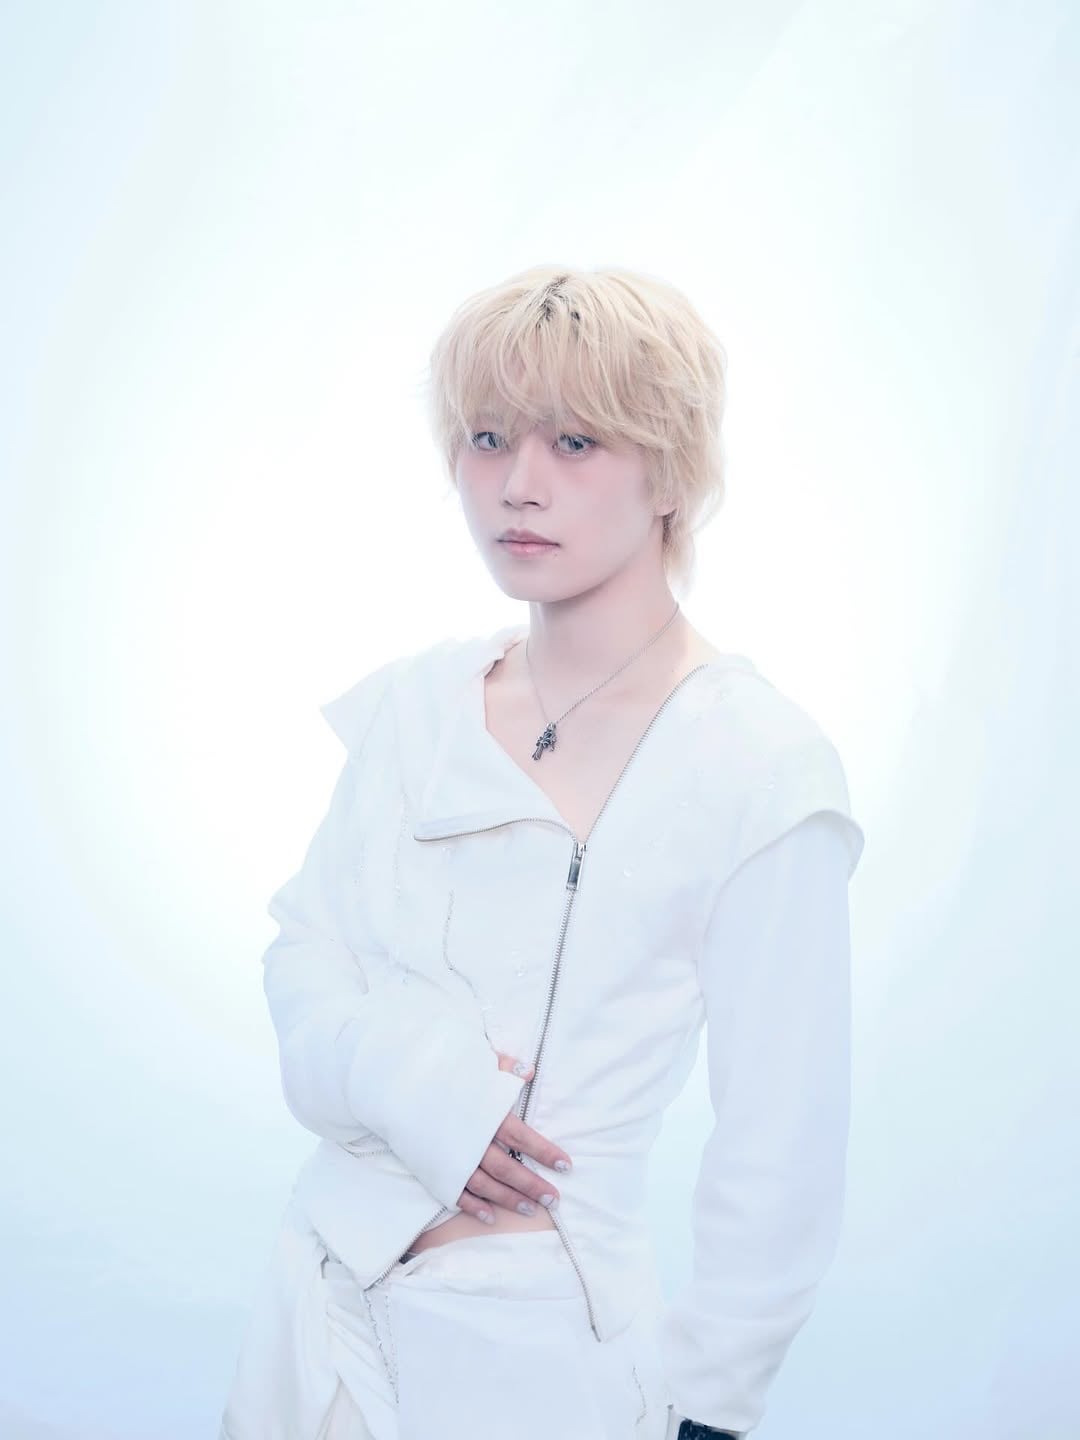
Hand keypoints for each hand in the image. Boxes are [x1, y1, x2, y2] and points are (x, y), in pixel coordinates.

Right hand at [452, 1051, 573, 1223]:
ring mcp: (453, 1158)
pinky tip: (491, 1216)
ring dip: (510, 1199)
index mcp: (486, 1114)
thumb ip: (504, 1068)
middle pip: (509, 1168)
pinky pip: (458, 1193)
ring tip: (531, 1209)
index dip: (545, 1152)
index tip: (565, 1165)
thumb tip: (529, 1071)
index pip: (523, 1137)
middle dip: (533, 1184)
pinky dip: (475, 1207)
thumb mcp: (473, 1064)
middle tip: (554, 1198)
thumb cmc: (439, 1073)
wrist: (397, 1088)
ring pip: (487, 1185)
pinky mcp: (436, 1169)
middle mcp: (473, 1140)